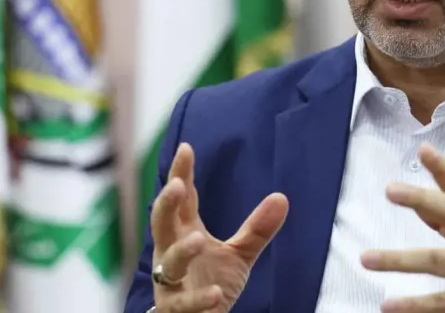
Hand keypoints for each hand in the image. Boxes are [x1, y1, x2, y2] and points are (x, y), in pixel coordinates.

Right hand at [151, 143, 288, 312]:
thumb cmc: (209, 283)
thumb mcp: (238, 256)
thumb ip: (256, 229)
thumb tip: (282, 197)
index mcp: (184, 233)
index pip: (182, 201)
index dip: (181, 175)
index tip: (186, 149)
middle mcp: (171, 254)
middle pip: (162, 224)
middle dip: (166, 205)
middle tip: (177, 186)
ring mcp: (170, 283)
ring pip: (169, 263)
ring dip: (182, 251)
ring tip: (199, 240)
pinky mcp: (174, 310)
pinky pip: (182, 304)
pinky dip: (198, 299)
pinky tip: (215, 294)